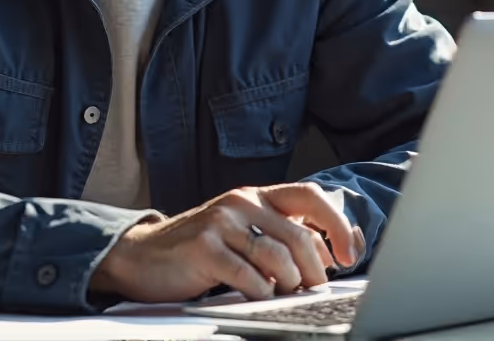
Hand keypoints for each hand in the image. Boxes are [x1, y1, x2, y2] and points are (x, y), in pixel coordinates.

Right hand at [90, 183, 364, 302]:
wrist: (144, 255)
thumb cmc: (202, 249)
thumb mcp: (244, 233)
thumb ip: (281, 237)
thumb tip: (329, 255)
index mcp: (256, 196)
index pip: (311, 197)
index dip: (337, 225)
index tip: (349, 255)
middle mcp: (241, 202)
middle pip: (299, 235)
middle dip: (315, 270)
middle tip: (316, 290)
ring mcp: (222, 223)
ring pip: (278, 257)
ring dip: (290, 285)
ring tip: (286, 295)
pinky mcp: (204, 248)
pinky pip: (249, 276)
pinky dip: (262, 293)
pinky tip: (259, 297)